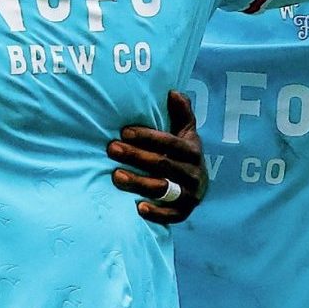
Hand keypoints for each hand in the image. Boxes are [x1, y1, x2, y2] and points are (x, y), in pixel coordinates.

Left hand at [107, 90, 207, 224]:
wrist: (197, 186)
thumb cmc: (181, 154)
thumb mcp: (185, 133)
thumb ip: (181, 113)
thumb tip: (172, 92)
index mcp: (192, 151)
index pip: (170, 142)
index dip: (148, 136)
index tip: (124, 131)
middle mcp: (194, 173)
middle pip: (163, 164)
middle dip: (135, 156)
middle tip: (111, 149)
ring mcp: (190, 194)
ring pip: (164, 188)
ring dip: (139, 183)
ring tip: (115, 176)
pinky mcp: (184, 212)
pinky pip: (172, 215)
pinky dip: (157, 213)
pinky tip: (138, 208)